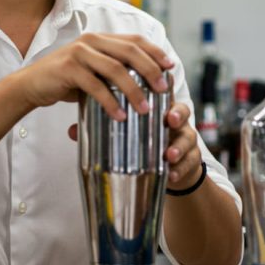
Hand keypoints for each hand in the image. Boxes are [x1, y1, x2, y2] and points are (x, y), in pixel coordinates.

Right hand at [10, 33, 172, 119]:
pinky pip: (95, 86)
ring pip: (116, 69)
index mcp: (100, 38)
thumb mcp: (91, 70)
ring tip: (145, 109)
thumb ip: (112, 70)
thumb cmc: (65, 80)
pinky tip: (120, 116)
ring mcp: (79, 53)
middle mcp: (91, 40)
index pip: (134, 39)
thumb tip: (145, 82)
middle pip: (130, 52)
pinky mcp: (68, 69)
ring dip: (134, 90)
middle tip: (163, 90)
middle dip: (151, 70)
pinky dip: (110, 102)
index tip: (170, 66)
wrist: (31, 85)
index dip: (155, 51)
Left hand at [67, 100, 203, 190]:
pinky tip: (171, 175)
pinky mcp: (192, 160)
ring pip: (189, 139)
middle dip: (178, 116)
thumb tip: (71, 131)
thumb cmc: (144, 143)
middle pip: (182, 112)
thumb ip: (101, 130)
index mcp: (159, 108)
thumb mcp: (127, 133)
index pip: (162, 93)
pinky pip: (191, 164)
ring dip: (179, 147)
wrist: (168, 169)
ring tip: (169, 155)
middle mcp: (176, 121)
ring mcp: (186, 140)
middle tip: (169, 120)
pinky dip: (181, 170)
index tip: (154, 88)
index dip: (160, 89)